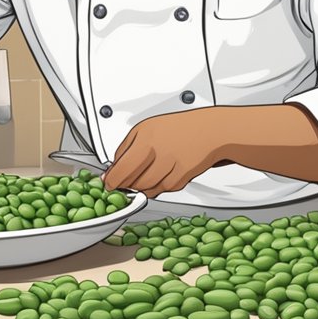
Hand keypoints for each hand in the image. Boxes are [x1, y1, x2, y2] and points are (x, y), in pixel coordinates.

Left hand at [101, 107, 224, 197]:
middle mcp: (158, 152)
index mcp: (145, 138)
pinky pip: (163, 190)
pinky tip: (162, 174)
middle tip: (125, 182)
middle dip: (126, 185)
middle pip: (133, 182)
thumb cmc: (177, 128)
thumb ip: (125, 148)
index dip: (112, 181)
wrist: (208, 130)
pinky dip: (159, 186)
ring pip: (147, 189)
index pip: (121, 168)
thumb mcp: (145, 129)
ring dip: (142, 188)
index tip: (109, 184)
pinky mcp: (182, 177)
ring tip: (146, 175)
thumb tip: (112, 169)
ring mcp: (171, 166)